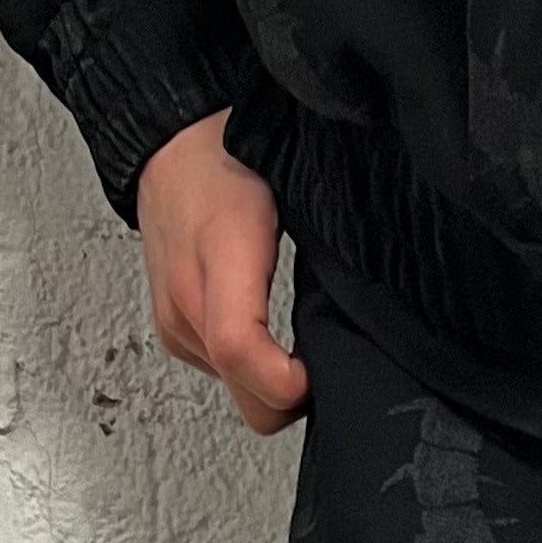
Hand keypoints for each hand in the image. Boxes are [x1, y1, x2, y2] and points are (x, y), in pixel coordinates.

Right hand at [140, 112, 307, 434]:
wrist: (168, 145)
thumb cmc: (229, 158)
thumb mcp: (295, 186)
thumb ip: (328, 245)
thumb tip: (374, 299)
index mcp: (221, 253)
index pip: (239, 347)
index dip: (285, 382)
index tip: (318, 377)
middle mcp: (188, 297)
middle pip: (243, 394)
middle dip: (289, 397)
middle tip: (325, 368)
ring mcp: (176, 320)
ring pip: (236, 393)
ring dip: (270, 382)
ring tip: (295, 345)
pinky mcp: (172, 331)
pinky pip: (220, 374)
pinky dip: (249, 368)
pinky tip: (266, 334)